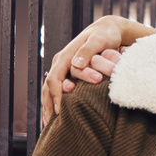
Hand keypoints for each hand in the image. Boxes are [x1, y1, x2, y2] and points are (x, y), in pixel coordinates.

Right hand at [41, 16, 155, 125]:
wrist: (106, 31)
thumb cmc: (105, 36)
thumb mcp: (99, 40)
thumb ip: (88, 51)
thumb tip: (76, 64)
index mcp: (64, 57)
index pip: (54, 79)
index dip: (56, 96)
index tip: (60, 111)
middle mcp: (60, 64)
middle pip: (48, 87)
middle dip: (48, 106)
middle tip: (51, 125)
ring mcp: (63, 69)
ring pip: (50, 90)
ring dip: (49, 107)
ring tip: (50, 125)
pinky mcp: (69, 73)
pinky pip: (58, 90)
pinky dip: (55, 103)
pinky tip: (57, 116)